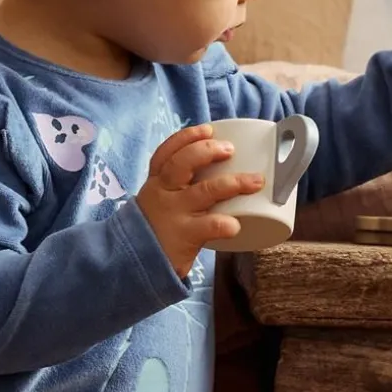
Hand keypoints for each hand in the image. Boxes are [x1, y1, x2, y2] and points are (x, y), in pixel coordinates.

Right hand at [136, 124, 264, 277]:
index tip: (208, 129)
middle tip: (230, 149)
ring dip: (233, 183)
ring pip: (204, 191)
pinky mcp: (184, 236)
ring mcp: (174, 214)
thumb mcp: (158, 201)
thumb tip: (217, 169)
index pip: (166, 152)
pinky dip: (225, 224)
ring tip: (255, 181)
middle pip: (182, 163)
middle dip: (207, 151)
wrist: (136, 263)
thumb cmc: (156, 228)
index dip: (187, 137)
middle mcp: (163, 193)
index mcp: (157, 182)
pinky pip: (209, 226)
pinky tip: (236, 225)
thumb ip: (178, 187)